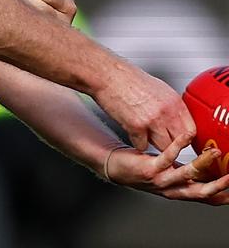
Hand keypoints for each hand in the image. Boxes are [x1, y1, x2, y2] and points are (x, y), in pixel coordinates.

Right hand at [94, 65, 195, 151]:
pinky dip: (136, 142)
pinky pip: (141, 146)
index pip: (191, 130)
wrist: (106, 74)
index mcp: (174, 101)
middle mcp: (166, 112)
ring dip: (154, 144)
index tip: (179, 140)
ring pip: (162, 147)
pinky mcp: (135, 127)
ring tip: (146, 135)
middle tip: (161, 139)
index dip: (185, 138)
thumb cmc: (127, 78)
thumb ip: (170, 105)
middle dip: (170, 144)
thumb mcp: (158, 88)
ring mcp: (152, 120)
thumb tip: (176, 118)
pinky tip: (132, 132)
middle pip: (178, 142)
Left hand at [105, 133, 228, 204]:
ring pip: (187, 174)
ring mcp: (161, 180)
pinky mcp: (150, 168)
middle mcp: (172, 189)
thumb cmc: (143, 167)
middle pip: (201, 192)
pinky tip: (186, 135)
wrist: (114, 167)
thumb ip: (187, 172)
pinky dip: (179, 144)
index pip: (207, 198)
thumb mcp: (169, 173)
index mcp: (179, 190)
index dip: (223, 196)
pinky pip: (167, 156)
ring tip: (215, 153)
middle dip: (219, 185)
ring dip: (203, 163)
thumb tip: (208, 166)